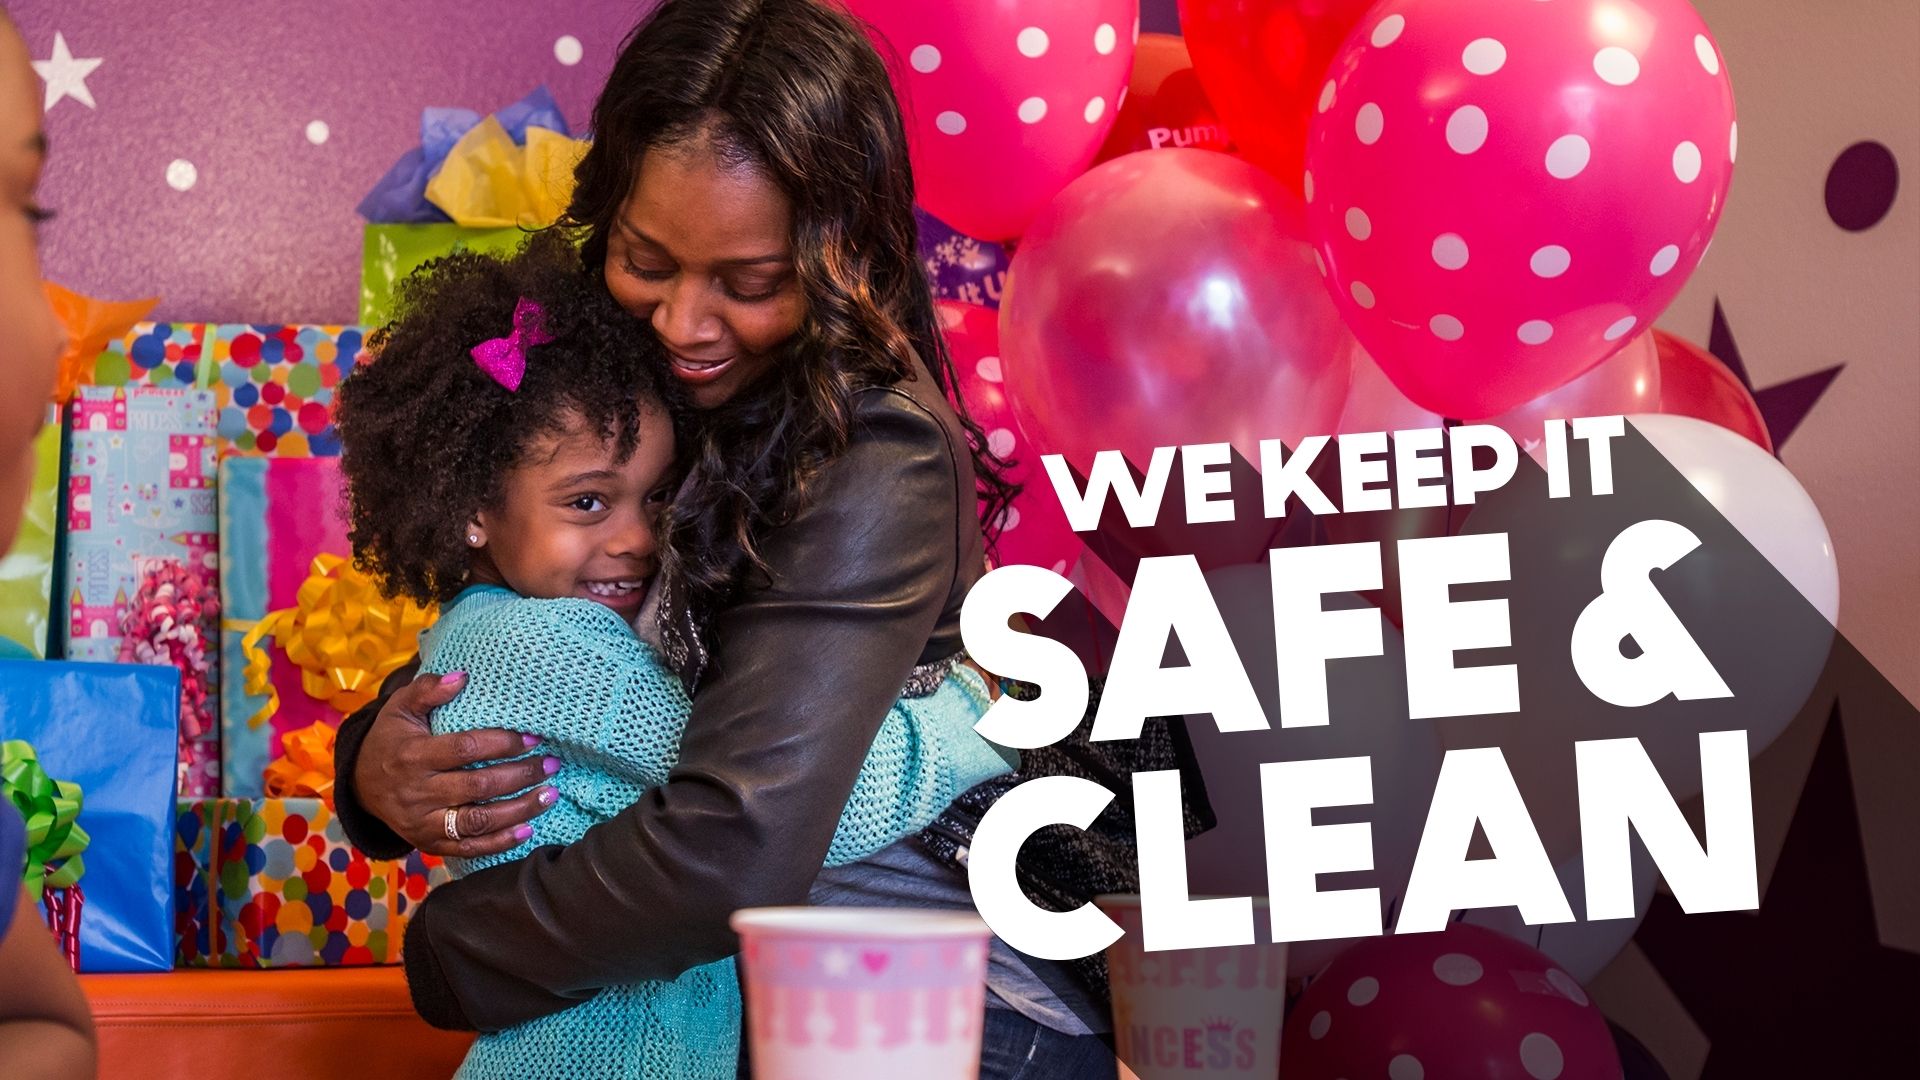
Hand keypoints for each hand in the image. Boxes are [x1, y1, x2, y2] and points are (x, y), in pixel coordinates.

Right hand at [353, 671, 556, 857]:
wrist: (360, 784)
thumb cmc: (391, 739)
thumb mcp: (400, 708)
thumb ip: (427, 690)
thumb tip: (461, 677)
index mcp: (412, 755)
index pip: (465, 749)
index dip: (502, 743)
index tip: (532, 737)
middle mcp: (418, 792)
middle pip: (478, 787)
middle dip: (520, 775)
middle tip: (551, 764)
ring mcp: (423, 822)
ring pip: (478, 821)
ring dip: (519, 810)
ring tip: (549, 795)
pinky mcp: (429, 843)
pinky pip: (469, 848)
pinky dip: (500, 843)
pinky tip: (528, 829)